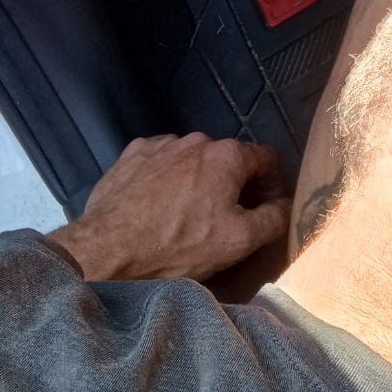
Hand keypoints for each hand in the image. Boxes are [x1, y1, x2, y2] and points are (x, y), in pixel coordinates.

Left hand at [50, 134, 289, 282]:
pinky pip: (161, 163)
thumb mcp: (239, 240)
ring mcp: (160, 144)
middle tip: (222, 220)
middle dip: (232, 186)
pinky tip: (156, 207)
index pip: (267, 159)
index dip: (272, 186)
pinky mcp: (130, 155)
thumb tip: (286, 204)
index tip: (262, 212)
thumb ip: (274, 218)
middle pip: (228, 160)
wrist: (106, 252)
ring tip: (184, 216)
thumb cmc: (178, 246)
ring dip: (198, 182)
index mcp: (227, 154)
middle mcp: (196, 139)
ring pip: (193, 161)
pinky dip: (166, 179)